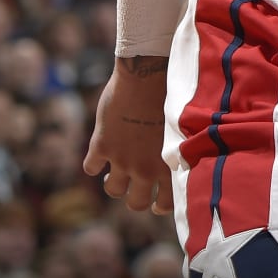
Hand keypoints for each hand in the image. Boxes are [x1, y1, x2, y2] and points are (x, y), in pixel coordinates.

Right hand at [84, 60, 174, 215]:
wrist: (150, 73)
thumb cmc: (175, 95)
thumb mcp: (184, 128)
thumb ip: (179, 149)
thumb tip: (186, 160)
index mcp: (170, 164)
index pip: (166, 202)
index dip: (159, 204)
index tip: (156, 201)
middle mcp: (145, 168)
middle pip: (135, 203)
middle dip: (135, 198)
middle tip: (135, 189)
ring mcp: (122, 158)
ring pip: (113, 190)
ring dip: (113, 184)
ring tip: (115, 173)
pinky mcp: (102, 145)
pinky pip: (91, 167)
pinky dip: (93, 164)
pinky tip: (99, 155)